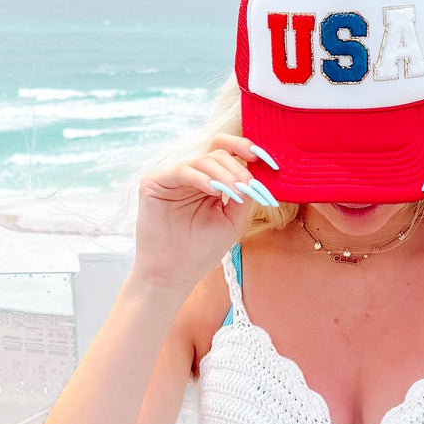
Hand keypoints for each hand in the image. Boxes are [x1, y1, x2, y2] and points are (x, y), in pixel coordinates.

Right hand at [131, 133, 280, 293]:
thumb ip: (245, 195)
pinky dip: (201, 178)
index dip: (247, 149)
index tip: (269, 161)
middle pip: (218, 152)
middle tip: (250, 187)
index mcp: (209, 180)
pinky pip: (182, 170)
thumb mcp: (233, 220)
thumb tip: (259, 174)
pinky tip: (213, 191)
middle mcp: (191, 174)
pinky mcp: (154, 182)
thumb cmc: (202, 250)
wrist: (174, 274)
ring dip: (225, 175)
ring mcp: (172, 177)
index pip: (227, 152)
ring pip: (203, 160)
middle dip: (239, 169)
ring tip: (236, 193)